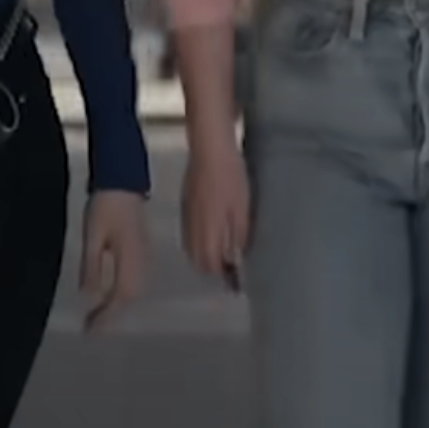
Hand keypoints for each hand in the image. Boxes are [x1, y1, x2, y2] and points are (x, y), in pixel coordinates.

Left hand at [78, 189, 147, 330]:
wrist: (124, 183)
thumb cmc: (106, 207)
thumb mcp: (92, 237)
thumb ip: (91, 267)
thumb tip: (89, 296)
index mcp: (130, 259)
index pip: (120, 296)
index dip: (106, 315)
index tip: (90, 330)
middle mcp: (142, 262)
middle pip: (130, 297)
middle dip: (111, 315)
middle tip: (90, 328)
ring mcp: (144, 256)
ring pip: (133, 290)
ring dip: (117, 305)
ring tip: (98, 316)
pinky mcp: (141, 251)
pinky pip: (134, 280)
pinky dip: (122, 293)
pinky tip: (109, 295)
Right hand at [181, 142, 251, 290]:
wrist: (210, 150)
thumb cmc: (231, 179)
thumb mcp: (243, 208)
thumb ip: (238, 235)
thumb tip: (236, 257)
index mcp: (208, 232)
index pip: (210, 265)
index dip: (222, 274)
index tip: (234, 276)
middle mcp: (193, 229)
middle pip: (198, 260)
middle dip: (212, 267)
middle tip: (229, 266)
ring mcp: (187, 217)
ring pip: (192, 247)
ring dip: (205, 254)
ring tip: (222, 252)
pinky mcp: (186, 205)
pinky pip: (190, 233)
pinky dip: (199, 240)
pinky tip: (212, 233)